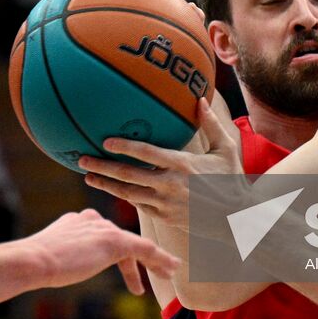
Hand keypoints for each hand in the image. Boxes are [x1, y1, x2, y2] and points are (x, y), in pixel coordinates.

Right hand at [25, 208, 179, 294]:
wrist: (34, 260)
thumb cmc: (36, 262)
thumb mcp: (52, 253)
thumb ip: (62, 252)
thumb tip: (54, 264)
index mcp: (80, 220)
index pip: (105, 235)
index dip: (119, 251)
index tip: (126, 262)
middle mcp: (95, 219)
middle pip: (124, 240)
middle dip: (142, 255)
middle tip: (158, 267)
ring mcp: (105, 228)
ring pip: (138, 244)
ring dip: (156, 260)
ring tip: (169, 273)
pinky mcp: (114, 241)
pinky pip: (144, 249)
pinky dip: (160, 259)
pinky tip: (172, 268)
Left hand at [78, 98, 242, 233]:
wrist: (236, 219)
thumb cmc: (233, 180)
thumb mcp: (226, 150)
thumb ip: (210, 124)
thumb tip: (199, 98)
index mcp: (182, 165)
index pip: (146, 154)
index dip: (124, 147)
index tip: (105, 141)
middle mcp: (170, 185)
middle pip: (128, 175)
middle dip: (102, 167)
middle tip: (81, 159)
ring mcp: (165, 204)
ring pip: (127, 193)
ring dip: (106, 184)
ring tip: (88, 176)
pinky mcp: (164, 217)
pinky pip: (138, 205)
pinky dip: (123, 196)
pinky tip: (111, 188)